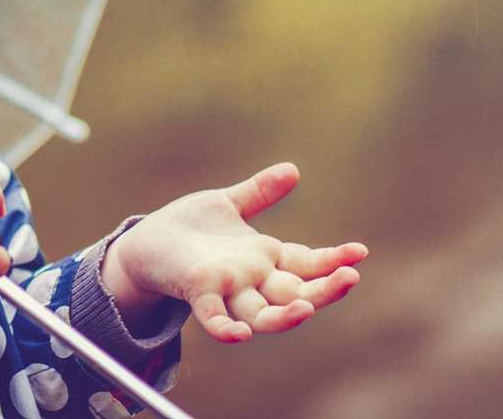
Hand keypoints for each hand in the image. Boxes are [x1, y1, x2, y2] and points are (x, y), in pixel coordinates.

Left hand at [101, 163, 366, 341]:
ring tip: (307, 308)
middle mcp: (250, 279)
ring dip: (285, 315)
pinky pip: (213, 316)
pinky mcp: (195, 291)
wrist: (143, 243)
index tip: (360, 253)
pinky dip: (226, 327)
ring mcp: (225, 289)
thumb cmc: (186, 228)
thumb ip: (258, 193)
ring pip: (262, 313)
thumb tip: (293, 170)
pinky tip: (240, 333)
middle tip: (350, 278)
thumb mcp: (226, 204)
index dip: (332, 260)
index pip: (306, 263)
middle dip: (324, 289)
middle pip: (294, 292)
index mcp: (261, 257)